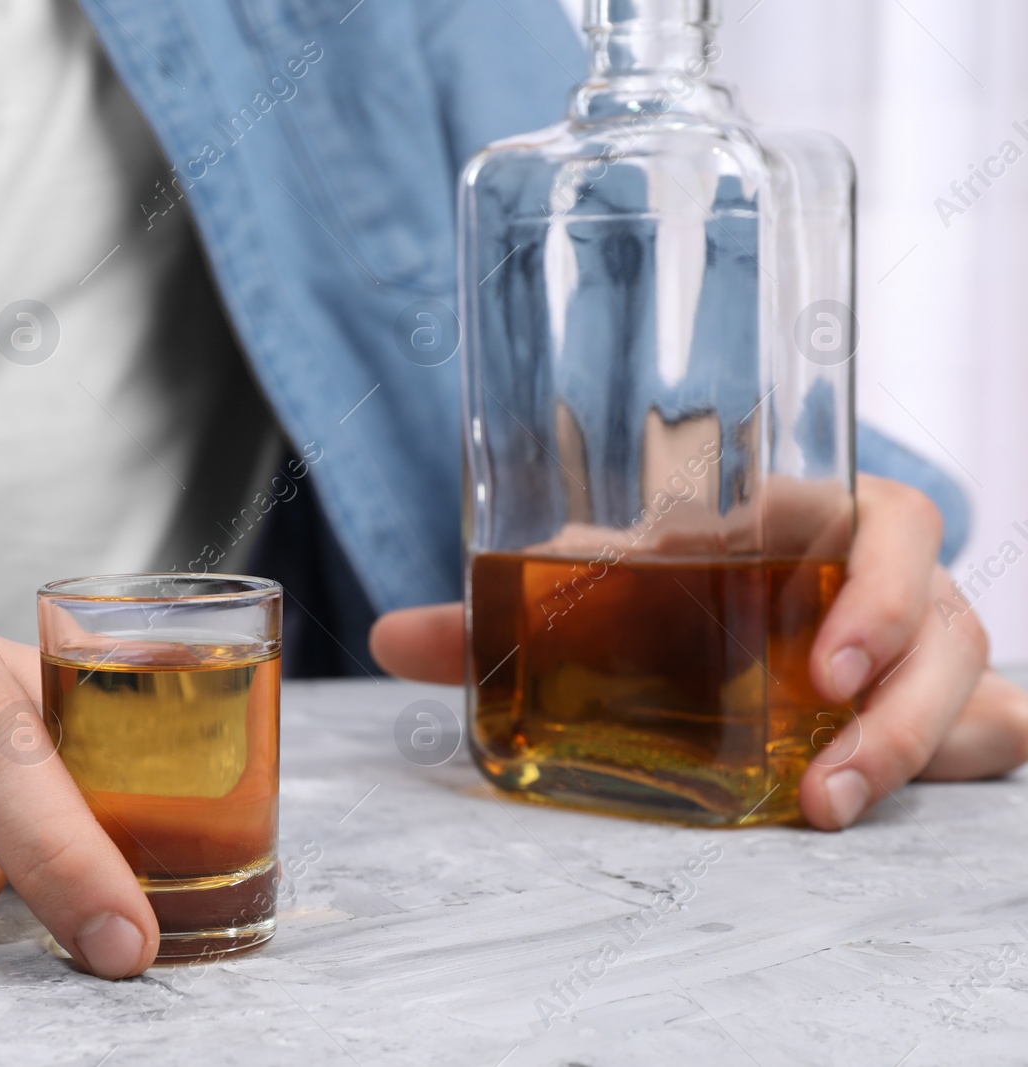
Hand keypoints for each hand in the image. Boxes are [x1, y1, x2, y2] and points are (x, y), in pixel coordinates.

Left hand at [370, 475, 1027, 829]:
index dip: (875, 577)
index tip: (823, 659)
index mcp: (805, 527)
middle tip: (828, 733)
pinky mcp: (937, 706)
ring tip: (832, 804)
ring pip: (972, 678)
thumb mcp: (602, 602)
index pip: (885, 520)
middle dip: (903, 677)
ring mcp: (918, 644)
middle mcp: (876, 581)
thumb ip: (505, 618)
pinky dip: (964, 757)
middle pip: (940, 608)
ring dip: (915, 740)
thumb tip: (388, 638)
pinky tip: (906, 796)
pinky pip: (992, 726)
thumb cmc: (668, 599)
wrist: (726, 626)